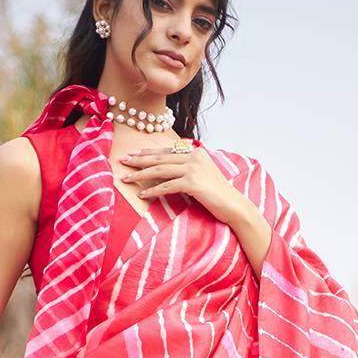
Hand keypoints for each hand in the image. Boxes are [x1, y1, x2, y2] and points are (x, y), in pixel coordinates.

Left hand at [118, 142, 242, 224]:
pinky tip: (142, 195)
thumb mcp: (203, 175)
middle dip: (139, 160)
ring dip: (141, 175)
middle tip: (123, 161)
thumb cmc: (218, 195)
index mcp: (196, 152)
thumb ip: (188, 168)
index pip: (167, 151)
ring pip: (160, 170)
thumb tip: (169, 168)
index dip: (148, 152)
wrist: (234, 205)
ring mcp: (193, 169)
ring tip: (126, 179)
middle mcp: (194, 156)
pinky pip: (167, 186)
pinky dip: (153, 191)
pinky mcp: (193, 183)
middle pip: (160, 158)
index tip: (133, 154)